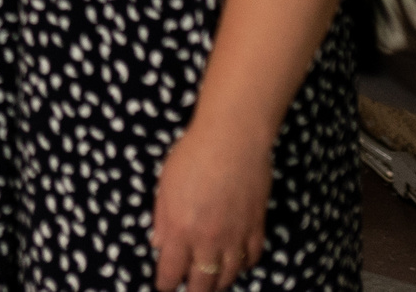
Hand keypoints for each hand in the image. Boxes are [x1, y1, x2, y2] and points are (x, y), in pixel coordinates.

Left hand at [150, 123, 271, 291]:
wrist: (233, 140)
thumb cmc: (192, 155)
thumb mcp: (165, 185)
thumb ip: (162, 219)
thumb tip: (159, 244)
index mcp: (181, 229)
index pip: (172, 271)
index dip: (166, 283)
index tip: (163, 286)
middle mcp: (208, 240)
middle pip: (202, 282)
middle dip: (193, 291)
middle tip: (189, 290)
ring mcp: (235, 235)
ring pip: (228, 275)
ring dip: (219, 282)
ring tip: (212, 282)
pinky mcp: (256, 226)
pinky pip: (251, 257)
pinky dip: (244, 265)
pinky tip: (237, 264)